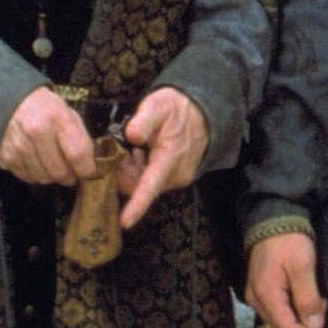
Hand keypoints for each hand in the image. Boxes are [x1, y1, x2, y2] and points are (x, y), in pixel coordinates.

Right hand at [0, 86, 97, 185]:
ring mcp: (18, 146)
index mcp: (56, 117)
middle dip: (69, 177)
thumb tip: (89, 164)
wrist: (12, 103)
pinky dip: (35, 174)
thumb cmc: (46, 109)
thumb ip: (80, 137)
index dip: (86, 169)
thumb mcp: (69, 113)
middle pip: (59, 172)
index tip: (89, 173)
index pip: (77, 154)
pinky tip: (37, 162)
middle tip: (72, 173)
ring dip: (52, 177)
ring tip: (53, 165)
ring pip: (43, 178)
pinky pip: (27, 177)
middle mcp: (36, 131)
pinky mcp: (6, 157)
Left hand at [116, 87, 209, 228]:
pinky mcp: (178, 179)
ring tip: (136, 148)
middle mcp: (176, 174)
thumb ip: (144, 120)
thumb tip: (132, 135)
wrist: (204, 112)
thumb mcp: (158, 105)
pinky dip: (142, 171)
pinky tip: (144, 153)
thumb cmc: (178, 108)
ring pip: (144, 185)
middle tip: (123, 150)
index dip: (137, 205)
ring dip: (133, 171)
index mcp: (171, 157)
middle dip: (125, 173)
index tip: (125, 222)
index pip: (151, 186)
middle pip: (140, 187)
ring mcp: (178, 178)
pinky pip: (153, 182)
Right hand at [247, 232, 324, 327]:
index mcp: (266, 296)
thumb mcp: (303, 266)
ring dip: (303, 318)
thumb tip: (314, 326)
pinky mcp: (262, 289)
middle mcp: (257, 300)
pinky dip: (296, 309)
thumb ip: (307, 298)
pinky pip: (279, 308)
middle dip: (307, 326)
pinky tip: (311, 300)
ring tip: (322, 305)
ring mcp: (257, 295)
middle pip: (283, 326)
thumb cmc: (289, 240)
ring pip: (282, 318)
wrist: (274, 217)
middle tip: (327, 316)